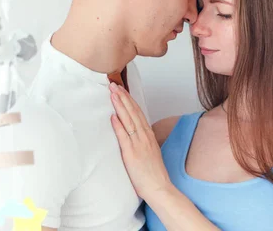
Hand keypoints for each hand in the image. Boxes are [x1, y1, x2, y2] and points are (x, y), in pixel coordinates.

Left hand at [109, 83, 171, 202]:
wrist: (159, 188)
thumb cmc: (153, 174)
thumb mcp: (150, 152)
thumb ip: (142, 141)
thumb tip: (133, 133)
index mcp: (148, 135)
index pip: (138, 113)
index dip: (129, 100)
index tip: (122, 89)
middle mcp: (144, 137)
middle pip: (133, 112)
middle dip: (123, 97)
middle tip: (114, 85)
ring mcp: (138, 144)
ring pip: (129, 120)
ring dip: (120, 105)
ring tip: (112, 93)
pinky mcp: (132, 154)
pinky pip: (124, 137)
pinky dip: (118, 125)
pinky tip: (113, 116)